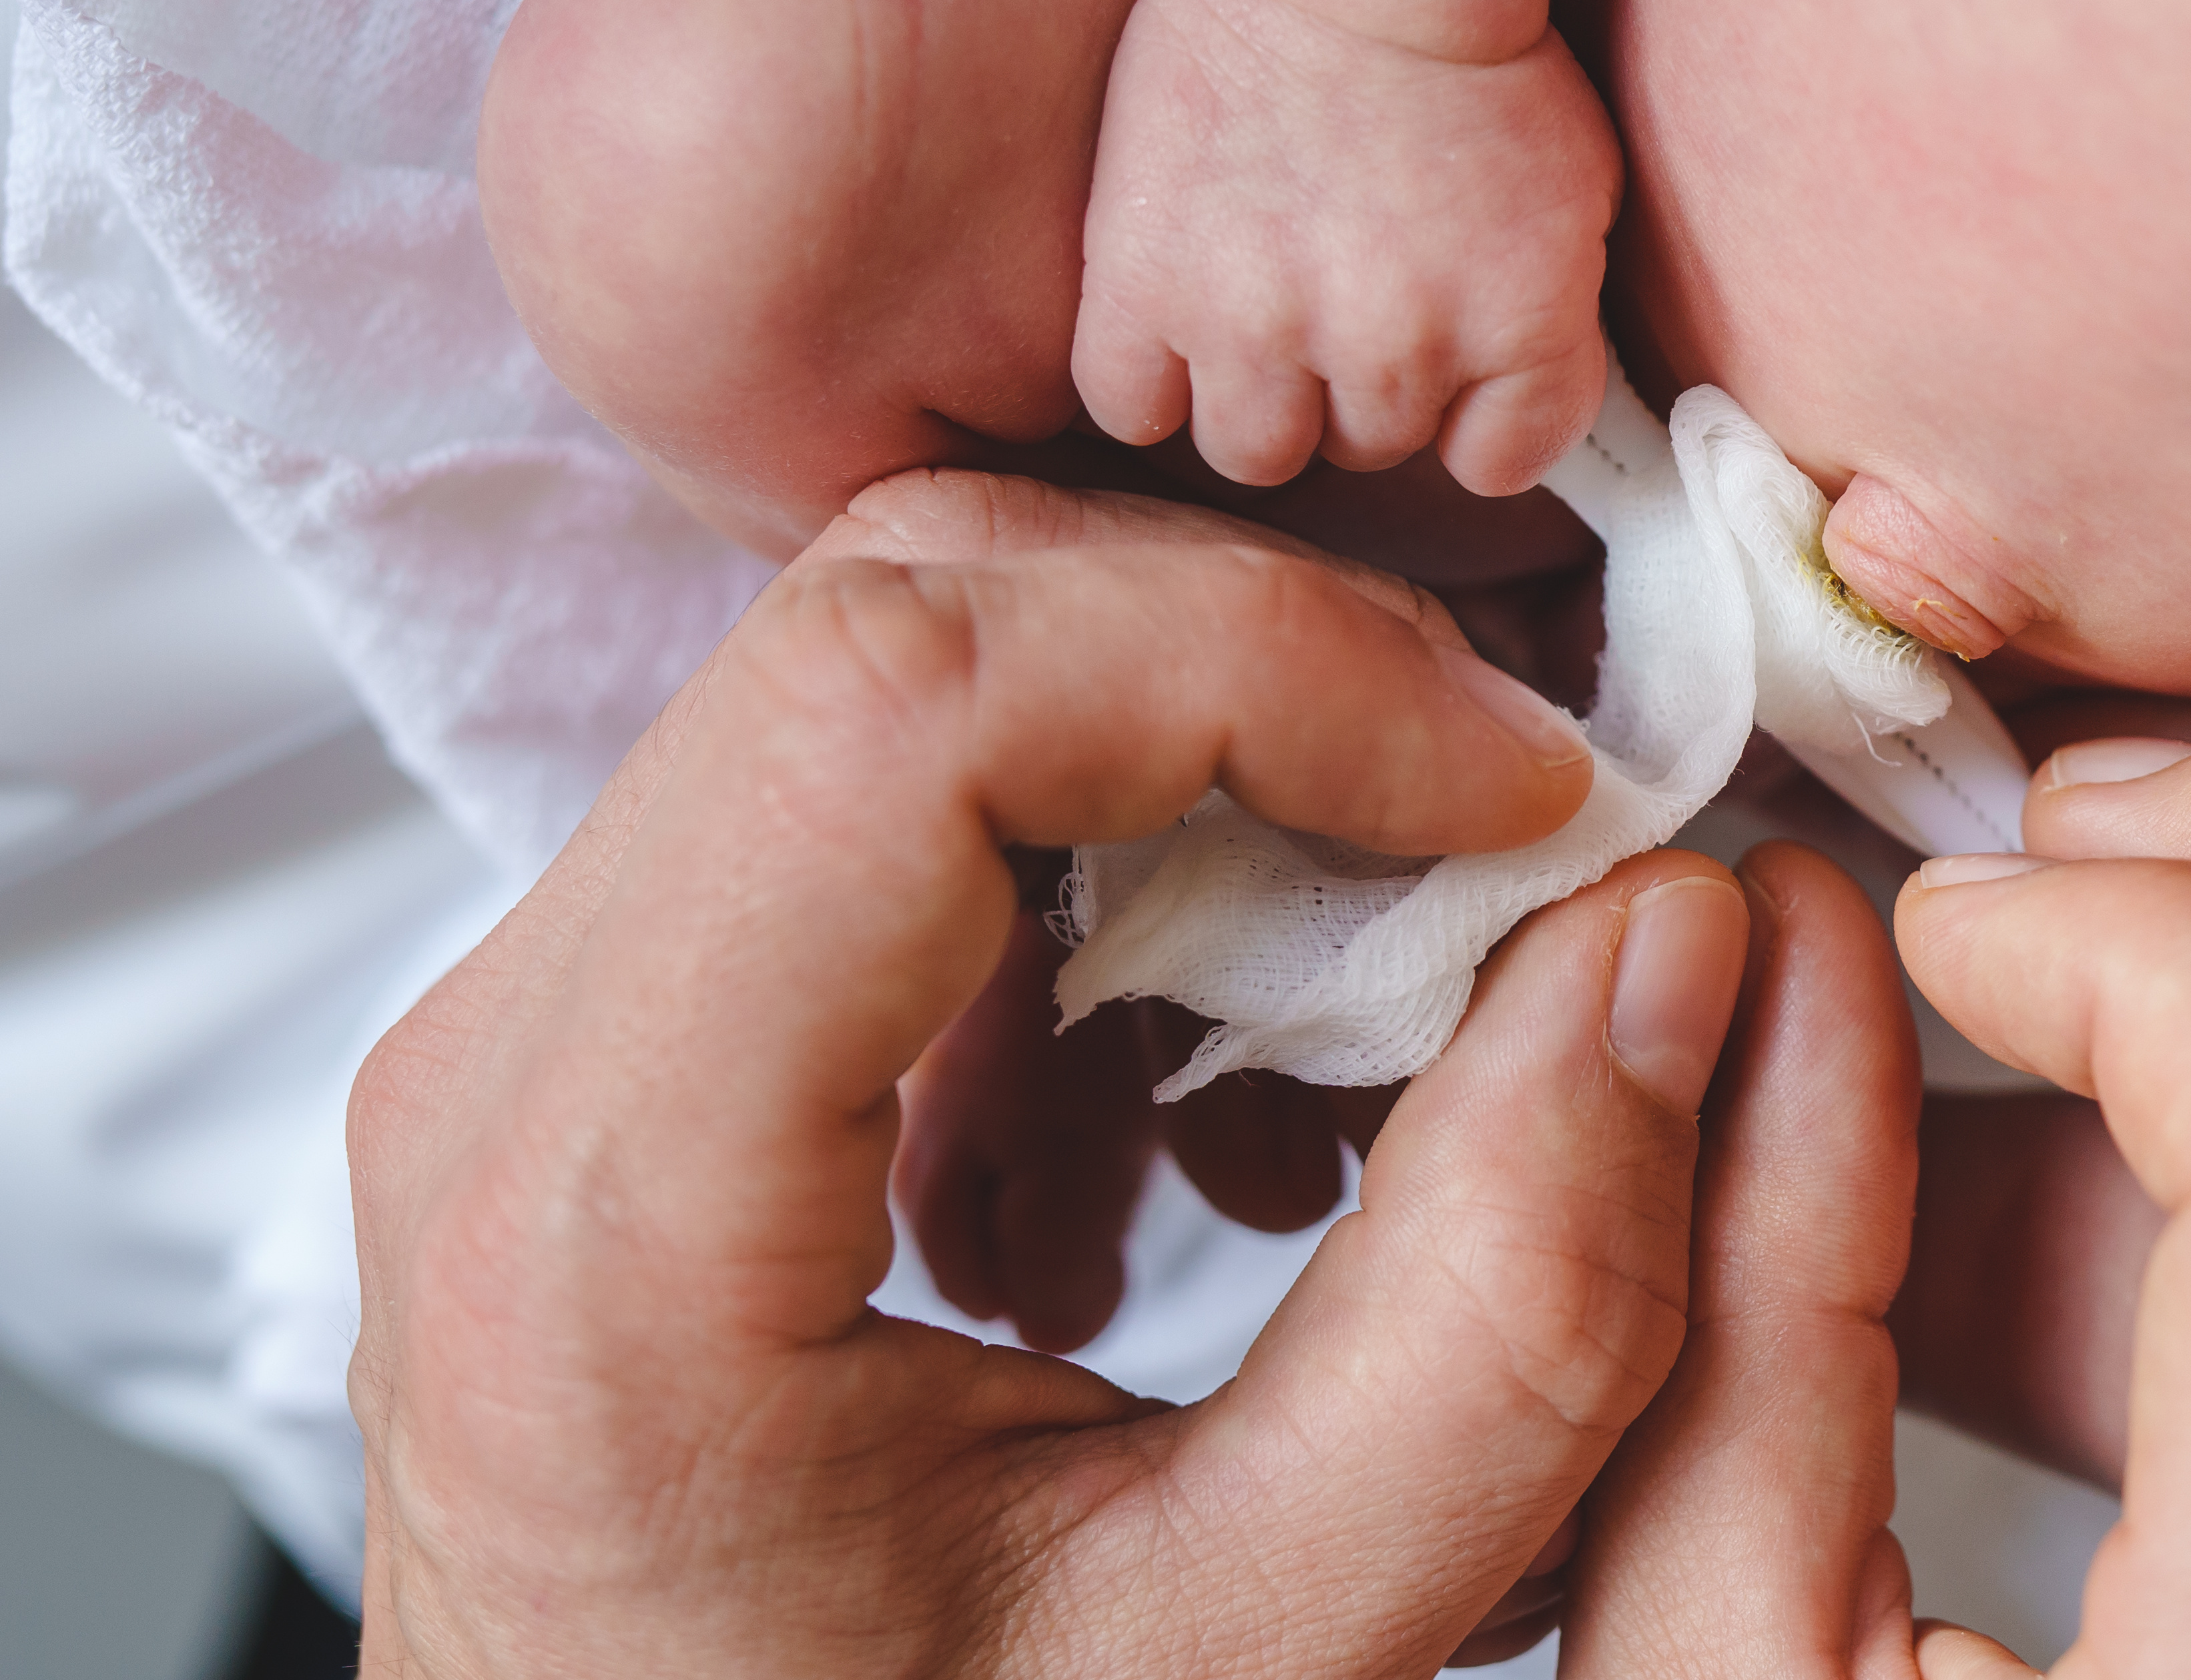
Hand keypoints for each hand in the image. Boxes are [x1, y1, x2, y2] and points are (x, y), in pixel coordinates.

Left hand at [343, 468, 1745, 1676]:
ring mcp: (549, 1037)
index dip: (1269, 665)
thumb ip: (1507, 1315)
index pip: (906, 703)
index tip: (1523, 796)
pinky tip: (1218, 1110)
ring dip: (1209, 773)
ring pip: (910, 672)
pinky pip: (885, 800)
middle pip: (905, 620)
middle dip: (1273, 674)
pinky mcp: (624, 1042)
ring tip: (1371, 1020)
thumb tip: (1670, 941)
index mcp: (608, 1221)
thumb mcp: (1263, 1652)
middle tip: (1514, 839)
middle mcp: (512, 1073)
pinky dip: (1121, 874)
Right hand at [1073, 0, 1618, 493]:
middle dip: (1365, 382)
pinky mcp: (1145, 283)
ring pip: (1254, 451)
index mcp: (1520, 328)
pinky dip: (1150, 376)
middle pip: (1370, 449)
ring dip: (1262, 395)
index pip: (1499, 463)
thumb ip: (1549, 325)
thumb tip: (1506, 420)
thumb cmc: (1482, 48)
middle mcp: (1396, 348)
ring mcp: (1261, 322)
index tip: (1452, 356)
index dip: (1473, 415)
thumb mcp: (1576, 198)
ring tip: (1262, 309)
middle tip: (1347, 287)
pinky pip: (1129, 407)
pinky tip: (1175, 316)